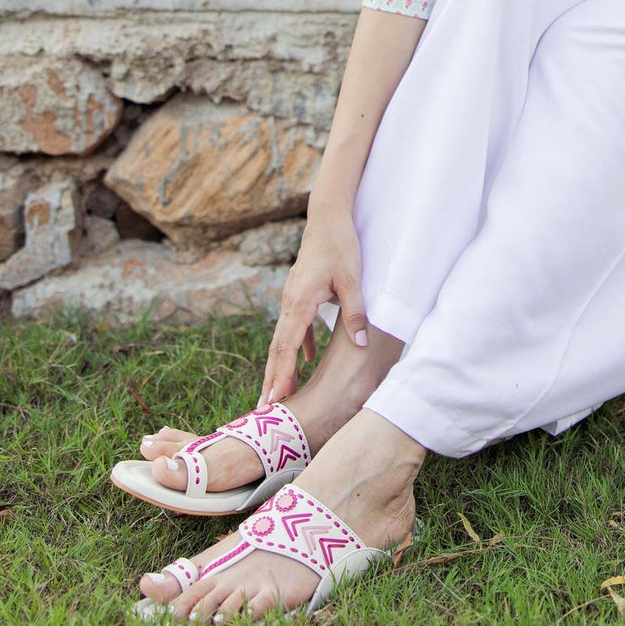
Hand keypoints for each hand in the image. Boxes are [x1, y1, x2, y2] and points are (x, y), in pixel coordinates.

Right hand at [258, 201, 368, 408]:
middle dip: (271, 378)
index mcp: (300, 302)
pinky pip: (295, 327)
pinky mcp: (300, 294)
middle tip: (263, 408)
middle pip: (277, 348)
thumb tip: (361, 343)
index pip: (286, 347)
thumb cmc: (341, 245)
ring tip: (279, 393)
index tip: (273, 399)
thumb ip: (355, 312)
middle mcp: (290, 303)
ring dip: (281, 366)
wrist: (328, 217)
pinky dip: (296, 346)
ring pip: (283, 339)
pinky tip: (304, 361)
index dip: (280, 374)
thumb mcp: (353, 279)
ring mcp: (292, 299)